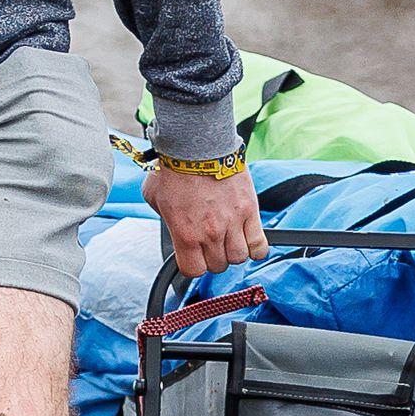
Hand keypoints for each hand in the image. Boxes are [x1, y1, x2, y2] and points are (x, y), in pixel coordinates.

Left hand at [144, 161, 269, 282]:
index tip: (193, 256)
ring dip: (233, 251)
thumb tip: (173, 226)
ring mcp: (233, 223)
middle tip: (210, 242)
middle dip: (212, 257)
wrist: (197, 145)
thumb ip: (166, 220)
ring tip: (229, 238)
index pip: (193, 270)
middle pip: (218, 265)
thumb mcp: (155, 199)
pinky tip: (248, 239)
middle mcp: (211, 233)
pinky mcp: (250, 211)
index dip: (192, 264)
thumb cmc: (174, 168)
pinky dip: (255, 247)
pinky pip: (259, 245)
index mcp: (185, 234)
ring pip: (239, 257)